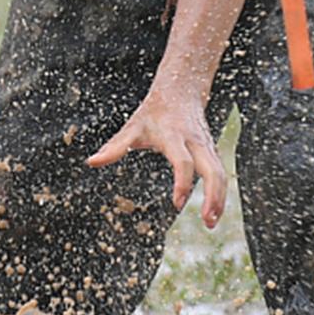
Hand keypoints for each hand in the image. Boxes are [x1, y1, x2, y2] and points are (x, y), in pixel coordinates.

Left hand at [86, 87, 225, 228]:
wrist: (180, 91)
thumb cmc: (153, 112)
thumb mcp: (132, 127)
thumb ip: (115, 147)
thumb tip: (92, 162)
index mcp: (174, 136)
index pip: (183, 162)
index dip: (182, 183)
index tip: (177, 204)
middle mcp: (195, 142)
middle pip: (213, 170)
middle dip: (213, 196)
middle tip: (206, 221)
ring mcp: (207, 147)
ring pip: (221, 174)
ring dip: (219, 199)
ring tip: (210, 223)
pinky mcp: (213, 151)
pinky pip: (221, 173)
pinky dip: (220, 193)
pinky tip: (214, 211)